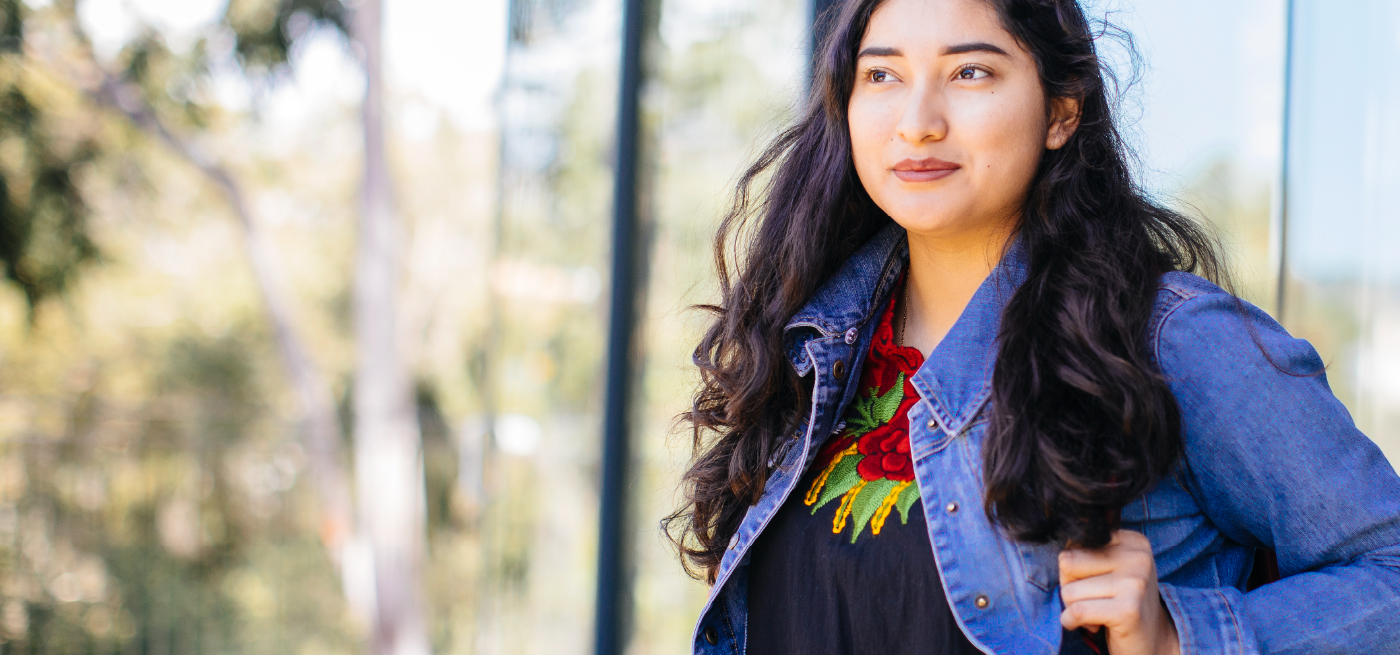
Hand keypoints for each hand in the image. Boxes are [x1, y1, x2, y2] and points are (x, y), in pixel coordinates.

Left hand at [1059, 530, 1179, 654]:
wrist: (1153, 639)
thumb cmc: (1123, 600)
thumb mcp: (1111, 568)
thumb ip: (1087, 554)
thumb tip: (1061, 558)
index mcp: (1132, 540)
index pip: (1074, 544)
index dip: (1073, 569)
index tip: (1093, 582)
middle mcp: (1137, 557)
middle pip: (1067, 563)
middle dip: (1070, 586)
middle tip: (1091, 599)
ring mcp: (1134, 582)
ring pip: (1069, 590)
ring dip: (1073, 607)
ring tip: (1097, 612)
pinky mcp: (1128, 610)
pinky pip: (1077, 611)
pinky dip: (1072, 621)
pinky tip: (1091, 625)